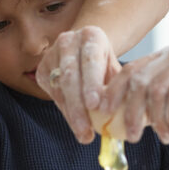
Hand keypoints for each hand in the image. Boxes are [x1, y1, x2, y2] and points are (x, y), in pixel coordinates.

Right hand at [36, 26, 120, 143]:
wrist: (85, 52)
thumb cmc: (105, 64)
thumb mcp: (114, 70)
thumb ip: (118, 88)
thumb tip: (126, 116)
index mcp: (91, 36)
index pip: (91, 59)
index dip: (92, 83)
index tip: (95, 106)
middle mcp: (68, 41)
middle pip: (71, 75)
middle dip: (78, 105)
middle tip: (86, 129)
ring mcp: (52, 54)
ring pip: (60, 87)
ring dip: (71, 113)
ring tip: (83, 133)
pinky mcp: (42, 69)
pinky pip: (53, 93)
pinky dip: (65, 111)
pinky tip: (76, 125)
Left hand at [99, 45, 168, 143]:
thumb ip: (163, 104)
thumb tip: (134, 121)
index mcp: (166, 57)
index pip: (129, 72)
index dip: (111, 92)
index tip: (103, 115)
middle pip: (136, 82)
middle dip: (128, 112)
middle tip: (131, 136)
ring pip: (154, 92)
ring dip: (154, 120)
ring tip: (163, 138)